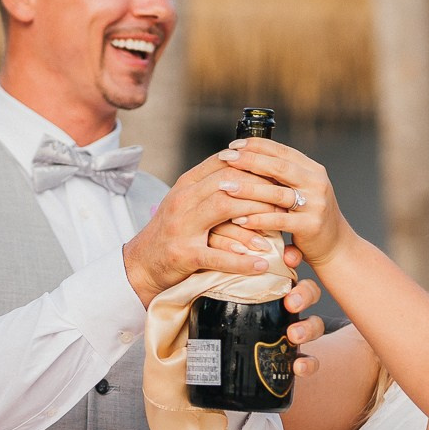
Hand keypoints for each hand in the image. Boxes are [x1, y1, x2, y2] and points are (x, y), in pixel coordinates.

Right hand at [123, 153, 292, 306]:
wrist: (141, 263)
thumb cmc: (172, 232)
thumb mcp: (188, 202)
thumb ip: (212, 186)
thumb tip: (249, 169)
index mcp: (187, 185)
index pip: (224, 163)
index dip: (255, 166)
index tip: (280, 174)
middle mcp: (183, 200)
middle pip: (228, 183)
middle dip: (262, 190)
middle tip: (287, 200)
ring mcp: (181, 227)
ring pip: (223, 211)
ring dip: (256, 219)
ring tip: (279, 231)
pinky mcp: (183, 255)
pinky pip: (216, 257)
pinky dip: (241, 261)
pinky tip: (261, 265)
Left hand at [203, 232, 327, 373]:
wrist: (224, 362)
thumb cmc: (221, 322)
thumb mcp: (216, 300)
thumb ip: (214, 284)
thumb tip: (194, 268)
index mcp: (271, 289)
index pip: (288, 270)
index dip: (293, 260)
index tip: (288, 260)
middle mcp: (288, 309)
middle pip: (307, 294)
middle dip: (304, 296)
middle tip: (290, 303)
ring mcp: (296, 334)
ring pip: (315, 325)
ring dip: (309, 328)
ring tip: (293, 335)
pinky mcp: (297, 359)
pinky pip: (311, 360)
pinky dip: (309, 363)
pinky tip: (298, 366)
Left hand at [216, 139, 350, 264]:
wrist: (335, 247)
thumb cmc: (308, 216)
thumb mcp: (300, 189)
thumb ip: (281, 176)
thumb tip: (245, 156)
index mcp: (312, 169)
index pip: (281, 150)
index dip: (256, 145)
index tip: (233, 145)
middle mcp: (316, 183)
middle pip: (278, 167)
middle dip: (249, 161)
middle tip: (225, 159)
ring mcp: (316, 204)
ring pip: (277, 193)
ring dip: (249, 189)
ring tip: (225, 187)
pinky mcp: (311, 226)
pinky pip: (280, 220)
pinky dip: (258, 218)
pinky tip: (238, 219)